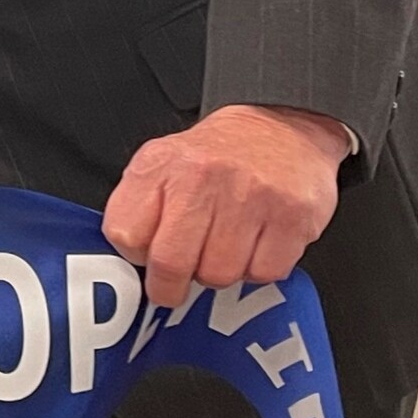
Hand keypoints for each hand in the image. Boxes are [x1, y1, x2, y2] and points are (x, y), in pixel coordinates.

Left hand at [100, 103, 348, 307]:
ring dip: (218, 273)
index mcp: (160, 165)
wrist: (282, 130)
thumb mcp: (161, 164)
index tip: (146, 258)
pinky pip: (263, 273)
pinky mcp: (292, 216)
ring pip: (219, 275)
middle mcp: (203, 177)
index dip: (135, 257)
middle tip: (176, 285)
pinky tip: (255, 245)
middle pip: (171, 263)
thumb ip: (136, 207)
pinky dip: (257, 269)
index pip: (125, 234)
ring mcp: (250, 197)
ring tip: (222, 248)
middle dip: (171, 286)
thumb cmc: (216, 158)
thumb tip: (129, 259)